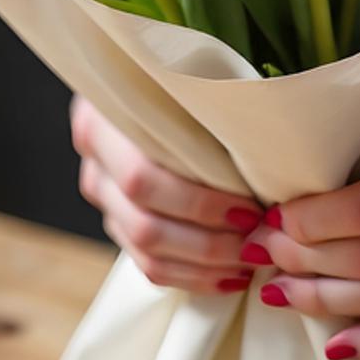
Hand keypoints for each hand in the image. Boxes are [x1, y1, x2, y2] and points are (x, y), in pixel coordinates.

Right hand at [71, 95, 265, 293]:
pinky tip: (231, 275)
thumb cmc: (184, 82)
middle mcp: (95, 164)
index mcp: (101, 123)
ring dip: (206, 266)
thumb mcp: (186, 84)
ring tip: (251, 262)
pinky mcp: (116, 224)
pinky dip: (194, 277)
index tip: (250, 209)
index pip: (143, 180)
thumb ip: (207, 113)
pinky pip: (150, 267)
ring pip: (148, 253)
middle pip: (145, 225)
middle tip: (257, 241)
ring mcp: (103, 198)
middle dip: (210, 243)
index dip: (199, 203)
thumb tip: (265, 157)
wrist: (147, 87)